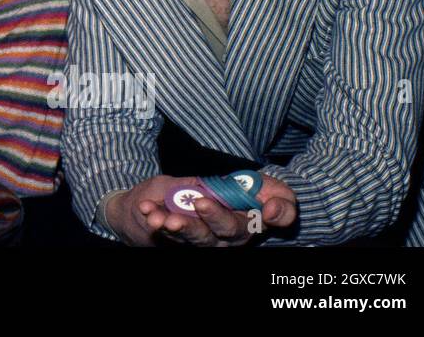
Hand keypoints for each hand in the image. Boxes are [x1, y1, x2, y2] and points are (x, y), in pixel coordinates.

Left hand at [108, 174, 297, 246]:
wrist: (158, 198)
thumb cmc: (205, 190)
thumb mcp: (230, 182)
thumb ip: (254, 190)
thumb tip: (270, 206)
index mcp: (246, 218)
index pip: (266, 219)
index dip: (276, 214)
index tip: (268, 209)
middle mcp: (226, 235)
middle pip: (228, 231)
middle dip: (216, 217)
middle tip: (200, 203)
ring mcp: (201, 240)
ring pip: (196, 238)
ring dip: (181, 227)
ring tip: (165, 217)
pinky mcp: (175, 241)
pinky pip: (164, 234)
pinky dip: (154, 218)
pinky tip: (146, 207)